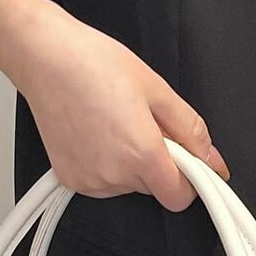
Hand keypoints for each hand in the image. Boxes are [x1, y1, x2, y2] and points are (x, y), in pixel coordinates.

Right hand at [9, 0, 229, 210]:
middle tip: (142, 122)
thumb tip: (211, 159)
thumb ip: (190, 129)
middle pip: (154, 187)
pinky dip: (107, 164)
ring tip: (114, 122)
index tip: (188, 162)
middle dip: (157, 160)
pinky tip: (96, 133)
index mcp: (141, 153)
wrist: (44, 58)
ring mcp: (89, 180)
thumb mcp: (156, 88)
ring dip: (131, 162)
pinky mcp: (71, 179)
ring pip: (129, 184)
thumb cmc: (93, 64)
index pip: (179, 197)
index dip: (189, 181)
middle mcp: (114, 175)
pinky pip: (104, 182)